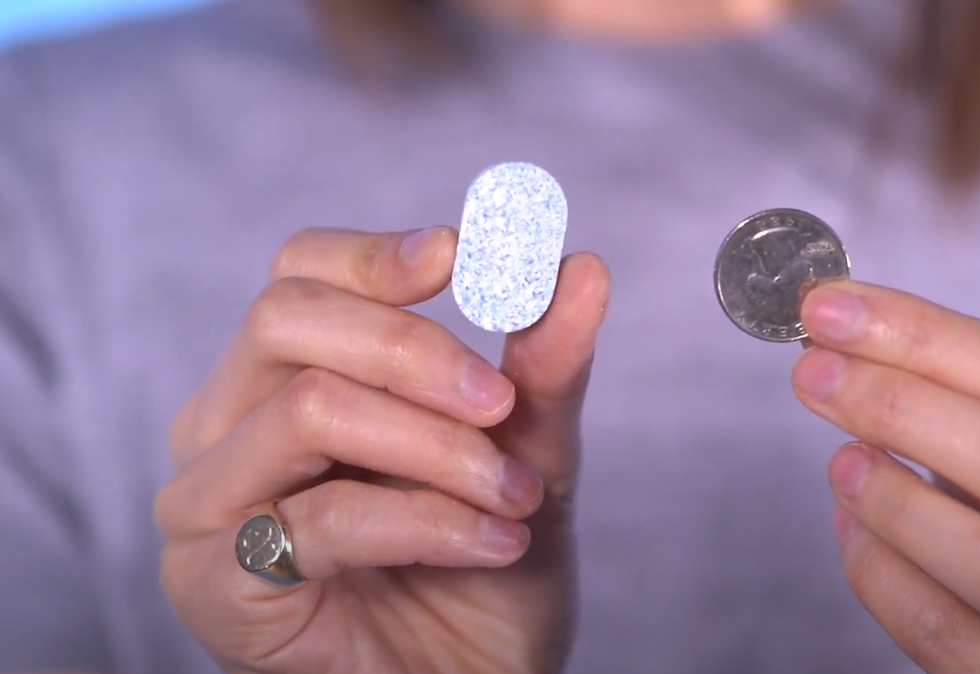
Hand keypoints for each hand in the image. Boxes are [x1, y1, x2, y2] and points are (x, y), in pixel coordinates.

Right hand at [156, 227, 609, 673]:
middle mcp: (226, 424)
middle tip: (501, 404)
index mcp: (287, 378)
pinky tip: (494, 544)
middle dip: (414, 349)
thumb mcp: (527, 457)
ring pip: (308, 406)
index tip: (463, 257)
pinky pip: (323, 516)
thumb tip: (580, 267)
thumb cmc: (483, 574)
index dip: (376, 255)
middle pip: (286, 317)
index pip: (300, 274)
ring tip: (517, 497)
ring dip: (438, 448)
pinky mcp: (213, 579)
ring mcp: (207, 501)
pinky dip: (429, 523)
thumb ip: (544, 367)